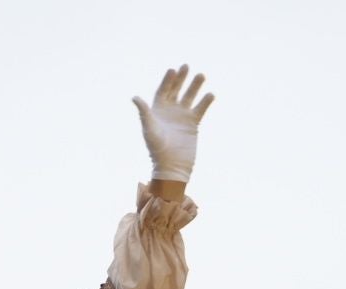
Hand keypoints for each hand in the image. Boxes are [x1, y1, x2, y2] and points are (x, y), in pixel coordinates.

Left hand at [133, 65, 213, 183]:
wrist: (172, 165)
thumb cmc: (157, 148)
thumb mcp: (149, 128)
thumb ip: (144, 111)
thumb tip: (135, 97)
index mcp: (158, 110)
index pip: (163, 90)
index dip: (167, 80)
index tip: (172, 70)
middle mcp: (170, 111)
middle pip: (176, 90)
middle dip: (181, 78)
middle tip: (186, 66)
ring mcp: (182, 117)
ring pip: (189, 97)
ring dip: (195, 86)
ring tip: (201, 75)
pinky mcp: (193, 124)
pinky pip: (200, 109)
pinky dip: (205, 101)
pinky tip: (210, 94)